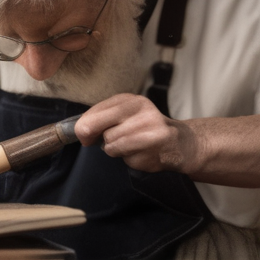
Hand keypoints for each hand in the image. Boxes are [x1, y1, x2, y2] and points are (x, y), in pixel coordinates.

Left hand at [75, 94, 198, 173]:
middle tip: (105, 142)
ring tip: (129, 145)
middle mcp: (141, 112)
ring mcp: (149, 130)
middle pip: (101, 129)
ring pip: (111, 145)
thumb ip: (101, 118)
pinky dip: (127, 158)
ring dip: (115, 150)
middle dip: (99, 139)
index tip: (86, 134)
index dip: (85, 126)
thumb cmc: (145, 128)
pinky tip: (140, 152)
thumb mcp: (125, 114)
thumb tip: (81, 132)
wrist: (178, 142)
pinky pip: (125, 157)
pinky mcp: (153, 149)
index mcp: (131, 101)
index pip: (96, 112)